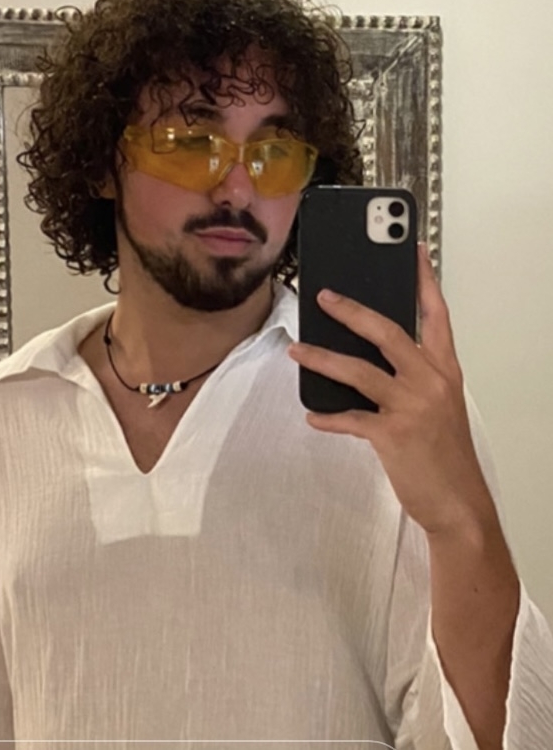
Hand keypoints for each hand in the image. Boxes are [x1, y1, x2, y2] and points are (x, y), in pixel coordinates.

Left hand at [288, 244, 497, 537]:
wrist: (459, 504)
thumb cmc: (446, 453)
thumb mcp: (439, 405)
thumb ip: (412, 377)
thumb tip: (364, 357)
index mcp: (444, 370)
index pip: (436, 315)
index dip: (423, 280)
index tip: (411, 251)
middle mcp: (431, 381)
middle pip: (387, 331)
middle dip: (352, 310)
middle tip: (324, 296)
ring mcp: (412, 406)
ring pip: (358, 370)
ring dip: (322, 358)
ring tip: (297, 350)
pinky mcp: (392, 434)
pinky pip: (349, 417)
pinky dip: (327, 415)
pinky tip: (312, 414)